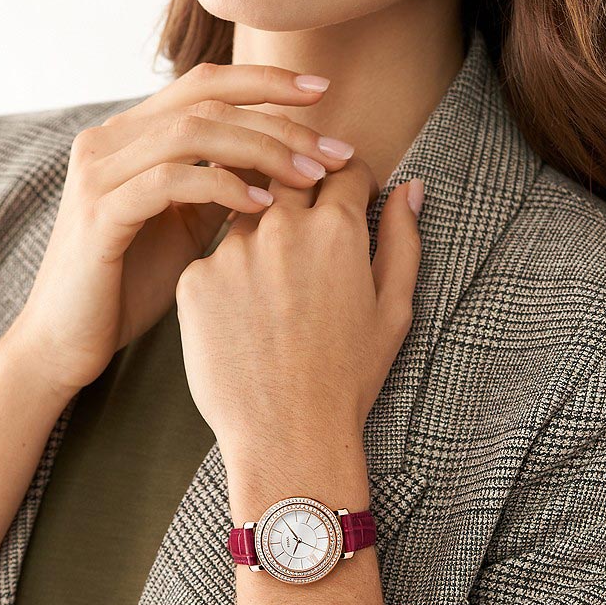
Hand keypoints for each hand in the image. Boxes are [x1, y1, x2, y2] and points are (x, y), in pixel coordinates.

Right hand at [2, 63, 355, 398]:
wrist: (67, 342)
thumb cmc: (130, 286)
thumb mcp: (185, 225)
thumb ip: (220, 186)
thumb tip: (281, 160)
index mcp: (132, 135)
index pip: (206, 84)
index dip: (266, 80)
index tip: (324, 92)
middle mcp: (110, 140)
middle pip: (206, 100)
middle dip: (279, 118)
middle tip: (333, 149)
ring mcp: (100, 173)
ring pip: (192, 132)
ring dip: (262, 150)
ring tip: (310, 179)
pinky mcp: (100, 213)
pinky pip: (170, 181)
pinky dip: (222, 187)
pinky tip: (263, 208)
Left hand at [175, 155, 422, 478]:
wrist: (287, 435)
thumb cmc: (348, 377)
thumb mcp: (394, 309)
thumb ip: (403, 239)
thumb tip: (410, 187)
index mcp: (336, 228)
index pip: (343, 169)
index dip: (353, 180)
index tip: (351, 198)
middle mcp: (280, 227)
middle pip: (287, 174)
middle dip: (302, 187)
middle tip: (309, 234)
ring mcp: (231, 252)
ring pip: (246, 217)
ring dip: (263, 235)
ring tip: (277, 295)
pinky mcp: (194, 280)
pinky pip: (214, 259)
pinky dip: (230, 276)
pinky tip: (245, 320)